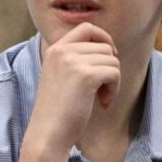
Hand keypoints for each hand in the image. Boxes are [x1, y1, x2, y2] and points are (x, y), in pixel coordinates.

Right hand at [28, 24, 120, 153]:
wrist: (47, 133)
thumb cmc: (57, 110)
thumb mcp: (60, 75)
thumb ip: (75, 59)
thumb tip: (108, 48)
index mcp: (54, 49)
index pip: (87, 28)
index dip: (103, 39)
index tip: (107, 58)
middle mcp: (62, 51)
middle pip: (104, 46)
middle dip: (109, 68)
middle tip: (101, 89)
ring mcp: (72, 62)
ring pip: (112, 60)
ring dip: (112, 81)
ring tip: (100, 98)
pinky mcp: (85, 76)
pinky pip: (114, 73)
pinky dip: (113, 90)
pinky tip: (103, 103)